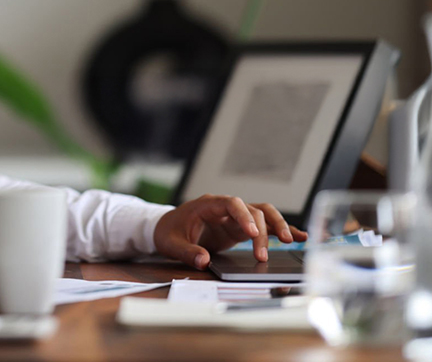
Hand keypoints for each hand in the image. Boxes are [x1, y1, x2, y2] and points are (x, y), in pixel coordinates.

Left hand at [153, 194, 307, 269]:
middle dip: (263, 230)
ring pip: (264, 214)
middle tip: (263, 254)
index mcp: (208, 205)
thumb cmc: (168, 231)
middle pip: (253, 210)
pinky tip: (299, 237)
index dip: (244, 216)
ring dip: (278, 226)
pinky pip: (264, 226)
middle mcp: (226, 208)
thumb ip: (187, 252)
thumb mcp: (171, 243)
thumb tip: (203, 261)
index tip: (252, 233)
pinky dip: (281, 230)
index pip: (231, 203)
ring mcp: (235, 217)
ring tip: (292, 241)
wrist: (166, 228)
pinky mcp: (241, 228)